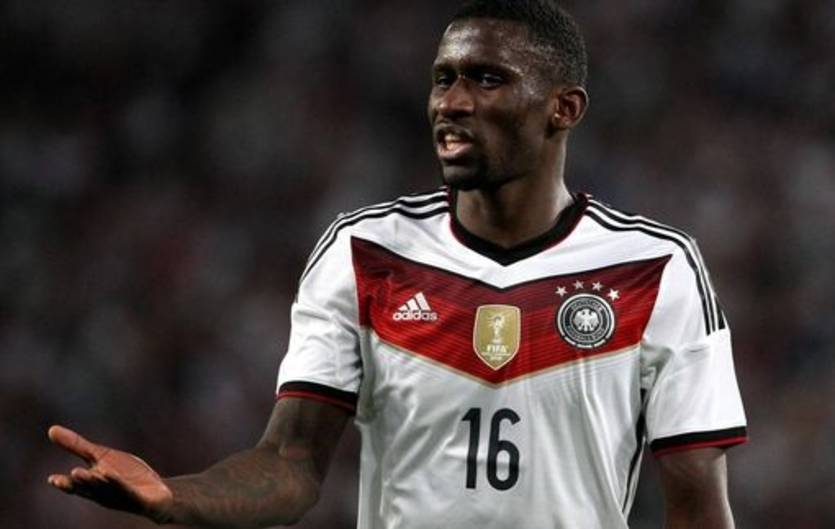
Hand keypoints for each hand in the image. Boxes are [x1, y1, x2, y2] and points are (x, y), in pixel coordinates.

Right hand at [47, 425, 173, 523]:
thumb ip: (76, 445)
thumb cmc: (124, 475)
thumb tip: (51, 429)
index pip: (76, 486)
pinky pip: (128, 491)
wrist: (156, 492)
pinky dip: (120, 484)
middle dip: (83, 481)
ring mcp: (121, 497)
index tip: (52, 479)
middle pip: (91, 488)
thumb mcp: (101, 456)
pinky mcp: (139, 498)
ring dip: (100, 482)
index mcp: (93, 484)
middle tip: (74, 474)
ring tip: (92, 473)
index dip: (65, 484)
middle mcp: (104, 493)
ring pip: (108, 489)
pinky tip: (113, 475)